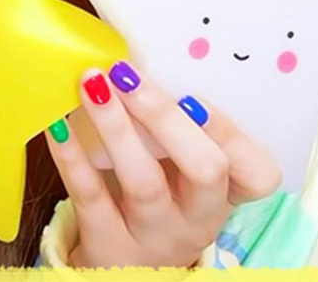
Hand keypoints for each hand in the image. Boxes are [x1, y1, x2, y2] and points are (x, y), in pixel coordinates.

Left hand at [43, 62, 280, 268]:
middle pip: (204, 169)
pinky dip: (72, 156)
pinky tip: (59, 123)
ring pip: (144, 182)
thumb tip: (139, 56)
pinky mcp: (108, 244)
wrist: (122, 268)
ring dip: (116, 126)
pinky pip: (91, 197)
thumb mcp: (180, 171)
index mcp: (225, 194)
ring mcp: (154, 235)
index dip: (229, 130)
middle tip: (126, 74)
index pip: (258, 172)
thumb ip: (176, 126)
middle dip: (165, 116)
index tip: (190, 91)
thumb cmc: (157, 197)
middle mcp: (197, 218)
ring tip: (91, 83)